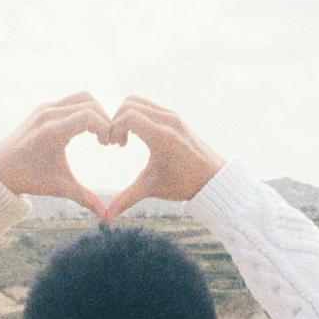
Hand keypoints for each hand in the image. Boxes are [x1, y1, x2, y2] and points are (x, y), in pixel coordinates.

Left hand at [0, 92, 115, 218]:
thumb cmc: (29, 179)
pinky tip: (86, 130)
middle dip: (105, 120)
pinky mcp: (42, 107)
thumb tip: (106, 216)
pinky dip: (84, 109)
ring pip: (82, 97)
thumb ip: (85, 198)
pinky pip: (71, 100)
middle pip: (90, 103)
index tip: (108, 146)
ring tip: (99, 134)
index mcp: (52, 132)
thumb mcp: (59, 187)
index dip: (106, 128)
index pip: (90, 116)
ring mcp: (44, 108)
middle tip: (108, 141)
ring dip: (96, 112)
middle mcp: (48, 114)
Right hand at [103, 96, 224, 219]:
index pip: (128, 116)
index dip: (113, 127)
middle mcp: (168, 121)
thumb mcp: (152, 188)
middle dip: (116, 120)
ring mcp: (172, 115)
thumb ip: (127, 199)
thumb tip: (106, 217)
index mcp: (162, 137)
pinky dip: (136, 114)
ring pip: (138, 101)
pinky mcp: (175, 116)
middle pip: (129, 104)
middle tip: (116, 142)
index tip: (114, 145)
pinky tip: (137, 135)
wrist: (213, 178)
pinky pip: (148, 105)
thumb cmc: (183, 184)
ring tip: (125, 139)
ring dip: (125, 115)